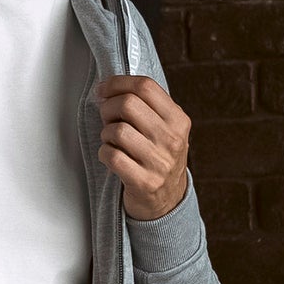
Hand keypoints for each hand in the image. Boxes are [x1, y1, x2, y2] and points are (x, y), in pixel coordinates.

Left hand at [96, 75, 189, 220]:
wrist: (168, 200)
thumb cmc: (159, 158)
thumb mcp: (166, 129)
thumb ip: (146, 106)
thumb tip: (110, 88)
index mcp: (178, 120)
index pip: (145, 87)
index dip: (118, 83)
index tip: (105, 89)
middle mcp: (172, 140)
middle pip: (128, 104)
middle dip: (108, 108)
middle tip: (107, 117)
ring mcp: (159, 162)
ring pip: (117, 131)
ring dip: (106, 134)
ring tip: (112, 141)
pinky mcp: (144, 182)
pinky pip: (112, 156)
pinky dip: (104, 153)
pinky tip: (111, 156)